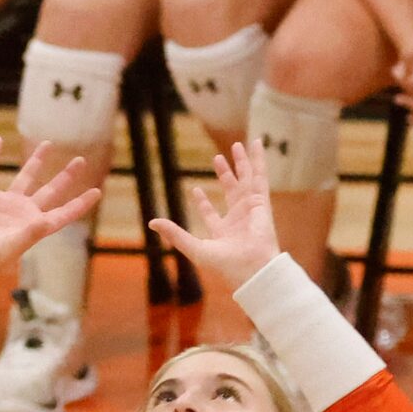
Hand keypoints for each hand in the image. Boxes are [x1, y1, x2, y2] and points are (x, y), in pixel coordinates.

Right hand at [0, 138, 100, 295]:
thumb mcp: (10, 248)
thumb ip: (28, 233)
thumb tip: (45, 222)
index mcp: (33, 227)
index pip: (63, 214)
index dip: (80, 204)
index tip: (97, 191)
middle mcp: (22, 213)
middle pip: (50, 191)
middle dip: (65, 177)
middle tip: (80, 161)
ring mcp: (3, 204)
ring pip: (24, 177)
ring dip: (36, 161)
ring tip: (47, 144)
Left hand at [148, 142, 279, 289]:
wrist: (251, 268)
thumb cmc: (226, 263)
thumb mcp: (194, 247)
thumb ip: (174, 233)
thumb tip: (151, 222)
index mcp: (223, 232)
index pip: (211, 214)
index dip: (203, 203)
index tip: (196, 190)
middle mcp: (238, 219)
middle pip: (231, 191)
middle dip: (225, 174)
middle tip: (218, 158)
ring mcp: (250, 208)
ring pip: (246, 180)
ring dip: (242, 163)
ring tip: (237, 145)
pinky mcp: (261, 201)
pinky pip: (260, 175)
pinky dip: (259, 159)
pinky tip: (256, 144)